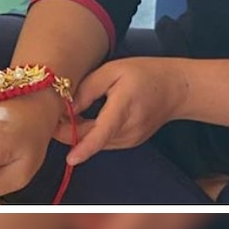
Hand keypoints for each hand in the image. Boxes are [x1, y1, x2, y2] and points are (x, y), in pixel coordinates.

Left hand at [52, 57, 187, 165]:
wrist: (176, 89)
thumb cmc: (145, 74)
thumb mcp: (114, 70)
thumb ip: (88, 89)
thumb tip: (67, 109)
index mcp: (124, 107)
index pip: (102, 132)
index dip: (85, 147)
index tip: (71, 158)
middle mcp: (128, 130)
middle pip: (92, 139)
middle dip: (68, 131)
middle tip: (52, 114)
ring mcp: (130, 139)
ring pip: (96, 141)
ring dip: (79, 132)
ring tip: (69, 112)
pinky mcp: (130, 142)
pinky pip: (104, 141)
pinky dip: (91, 133)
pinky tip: (86, 117)